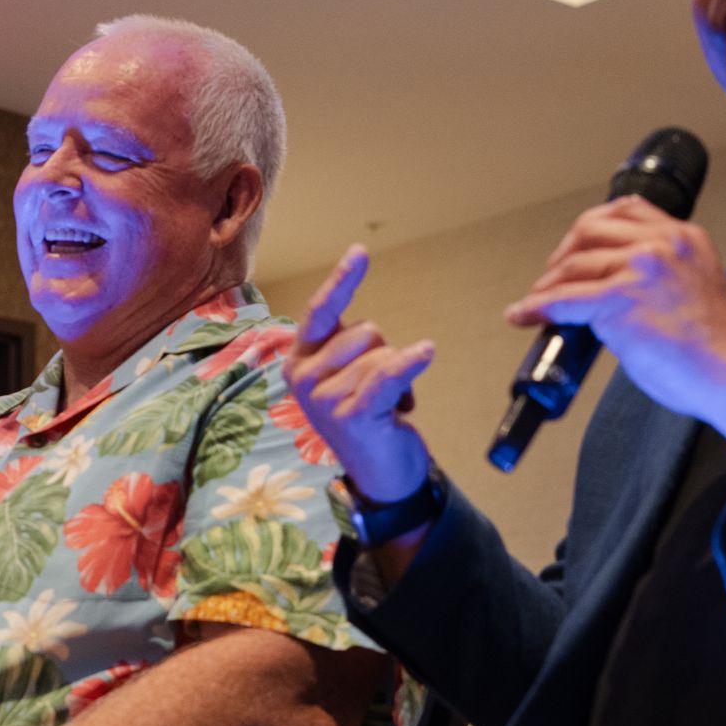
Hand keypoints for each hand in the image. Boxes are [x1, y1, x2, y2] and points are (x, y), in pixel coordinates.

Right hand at [284, 245, 435, 502]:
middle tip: (381, 389)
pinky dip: (410, 363)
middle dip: (386, 352)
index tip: (360, 252)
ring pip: (381, 354)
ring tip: (390, 406)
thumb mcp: (347, 375)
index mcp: (298, 361)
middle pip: (364, 331)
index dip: (341, 281)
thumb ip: (346, 347)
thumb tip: (367, 330)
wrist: (381, 473)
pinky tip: (426, 352)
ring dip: (399, 377)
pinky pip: (388, 374)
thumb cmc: (367, 416)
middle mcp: (303, 377)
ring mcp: (323, 398)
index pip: (321, 311)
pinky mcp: (351, 414)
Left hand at [505, 199, 725, 463]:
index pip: (625, 210)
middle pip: (589, 229)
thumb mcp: (692, 286)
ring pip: (573, 265)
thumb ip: (658, 273)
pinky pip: (563, 299)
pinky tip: (524, 315)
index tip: (573, 249)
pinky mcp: (621, 298)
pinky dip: (536, 307)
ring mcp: (642, 268)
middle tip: (550, 279)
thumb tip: (609, 284)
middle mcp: (664, 244)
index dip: (588, 230)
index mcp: (684, 238)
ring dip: (546, 286)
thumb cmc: (717, 344)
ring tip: (536, 302)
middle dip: (561, 254)